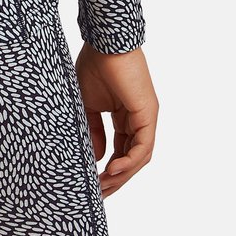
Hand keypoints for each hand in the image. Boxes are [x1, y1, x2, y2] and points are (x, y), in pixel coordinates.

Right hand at [75, 43, 158, 197]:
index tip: (93, 183)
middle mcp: (138, 119)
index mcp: (124, 116)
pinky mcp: (148, 114)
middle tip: (99, 193)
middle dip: (115, 179)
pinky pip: (143, 147)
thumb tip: (96, 157)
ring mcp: (145, 117)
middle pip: (131, 159)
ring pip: (138, 157)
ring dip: (122, 175)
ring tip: (103, 185)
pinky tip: (112, 170)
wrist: (104, 42)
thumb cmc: (94, 64)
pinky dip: (129, 162)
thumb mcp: (87, 103)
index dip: (108, 169)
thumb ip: (93, 130)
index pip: (120, 150)